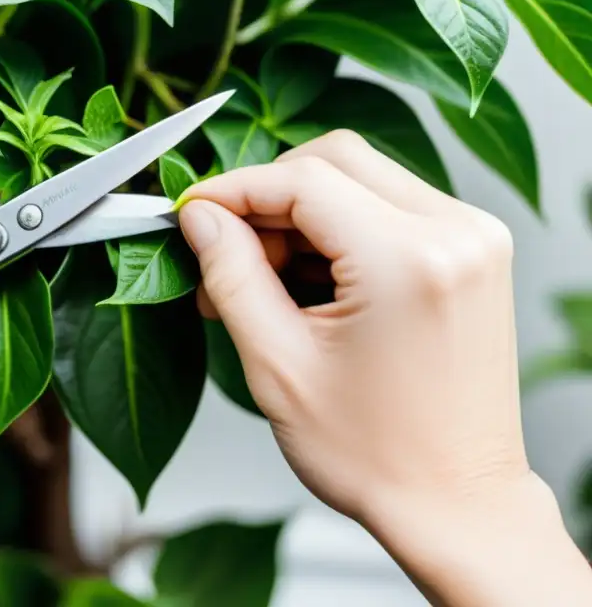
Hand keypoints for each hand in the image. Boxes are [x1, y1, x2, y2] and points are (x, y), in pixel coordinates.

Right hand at [179, 131, 591, 605]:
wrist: (456, 506)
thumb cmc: (376, 456)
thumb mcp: (278, 364)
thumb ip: (232, 274)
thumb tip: (201, 217)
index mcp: (408, 259)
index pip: (302, 179)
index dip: (233, 189)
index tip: (191, 210)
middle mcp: (455, 232)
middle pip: (336, 159)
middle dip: (267, 195)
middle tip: (223, 246)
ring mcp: (473, 239)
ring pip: (361, 178)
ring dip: (300, 214)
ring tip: (258, 279)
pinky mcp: (472, 252)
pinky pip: (389, 207)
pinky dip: (337, 229)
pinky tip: (303, 281)